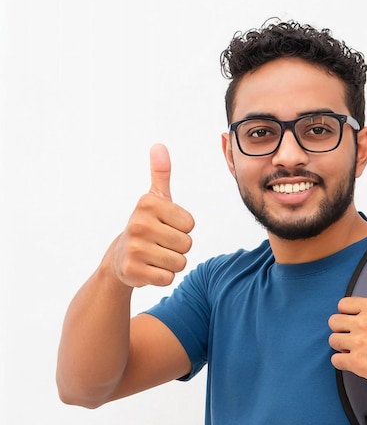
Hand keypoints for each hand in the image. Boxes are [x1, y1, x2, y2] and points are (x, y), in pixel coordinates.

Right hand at [109, 144, 194, 287]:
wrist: (119, 257)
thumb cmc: (146, 225)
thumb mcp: (155, 199)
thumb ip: (161, 174)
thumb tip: (159, 146)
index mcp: (148, 204)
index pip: (190, 224)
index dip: (182, 229)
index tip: (164, 227)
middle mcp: (138, 224)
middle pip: (187, 244)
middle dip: (178, 248)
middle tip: (159, 243)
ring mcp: (134, 249)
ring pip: (180, 263)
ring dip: (172, 263)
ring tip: (155, 256)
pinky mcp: (133, 271)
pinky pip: (168, 278)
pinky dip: (163, 277)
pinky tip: (149, 268)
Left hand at [328, 296, 366, 390]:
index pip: (343, 304)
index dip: (345, 315)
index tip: (350, 323)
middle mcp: (364, 321)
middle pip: (333, 321)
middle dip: (340, 330)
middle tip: (350, 339)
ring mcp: (360, 342)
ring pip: (333, 341)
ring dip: (341, 347)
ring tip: (353, 352)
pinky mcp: (358, 362)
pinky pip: (336, 360)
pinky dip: (342, 362)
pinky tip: (353, 363)